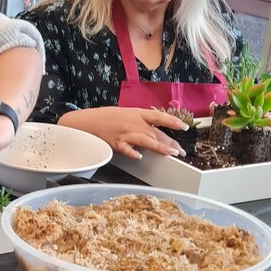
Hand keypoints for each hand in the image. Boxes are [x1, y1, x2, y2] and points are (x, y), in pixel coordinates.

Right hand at [58, 107, 188, 159]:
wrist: (86, 121)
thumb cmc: (105, 118)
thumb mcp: (125, 113)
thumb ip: (140, 121)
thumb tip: (154, 130)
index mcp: (136, 113)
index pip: (159, 117)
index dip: (172, 122)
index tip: (184, 127)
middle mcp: (133, 123)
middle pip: (156, 133)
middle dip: (170, 142)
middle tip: (181, 151)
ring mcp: (125, 134)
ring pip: (146, 140)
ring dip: (160, 147)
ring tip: (172, 154)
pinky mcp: (115, 143)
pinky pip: (126, 149)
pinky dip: (132, 153)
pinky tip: (139, 157)